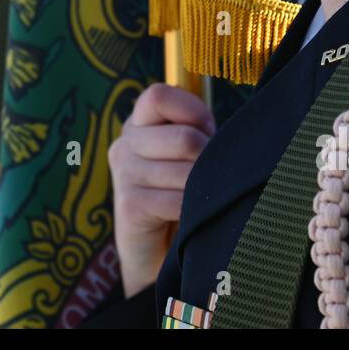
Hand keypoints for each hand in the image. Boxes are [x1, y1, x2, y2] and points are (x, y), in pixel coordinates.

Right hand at [110, 83, 214, 297]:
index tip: (207, 131)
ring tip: (201, 197)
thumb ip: (196, 132)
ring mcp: (123, 173)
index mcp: (138, 124)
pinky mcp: (128, 204)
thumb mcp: (187, 155)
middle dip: (209, 158)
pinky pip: (176, 201)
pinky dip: (193, 210)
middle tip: (210, 174)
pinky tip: (190, 216)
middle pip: (183, 138)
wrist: (156, 254)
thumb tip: (225, 130)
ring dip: (203, 187)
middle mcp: (125, 143)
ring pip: (185, 172)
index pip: (158, 95)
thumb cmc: (180, 195)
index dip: (192, 110)